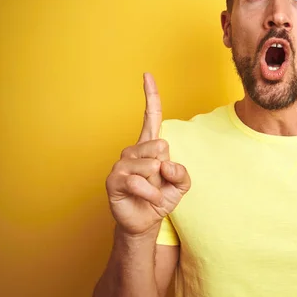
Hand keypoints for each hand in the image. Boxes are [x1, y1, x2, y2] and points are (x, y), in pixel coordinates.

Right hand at [105, 73, 190, 235]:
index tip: (147, 75)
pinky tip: (147, 198)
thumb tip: (164, 163)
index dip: (151, 96)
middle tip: (158, 181)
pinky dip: (150, 193)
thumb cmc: (161, 198)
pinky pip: (139, 182)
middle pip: (160, 145)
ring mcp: (122, 164)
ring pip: (151, 165)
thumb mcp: (181, 185)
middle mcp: (133, 150)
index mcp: (150, 146)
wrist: (146, 222)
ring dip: (159, 184)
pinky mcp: (114, 180)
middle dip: (166, 167)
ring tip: (152, 192)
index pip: (151, 117)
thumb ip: (182, 172)